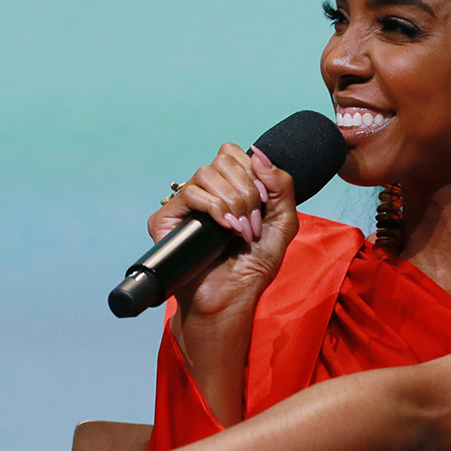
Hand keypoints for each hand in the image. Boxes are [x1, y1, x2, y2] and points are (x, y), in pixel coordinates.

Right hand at [148, 143, 298, 314]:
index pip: (234, 154)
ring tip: (239, 231)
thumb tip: (258, 153)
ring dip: (232, 202)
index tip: (264, 203)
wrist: (231, 297)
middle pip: (223, 160)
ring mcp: (186, 204)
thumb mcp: (283, 222)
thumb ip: (281, 185)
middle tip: (252, 224)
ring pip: (205, 173)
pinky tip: (224, 228)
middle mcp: (206, 192)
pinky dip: (213, 207)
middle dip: (246, 192)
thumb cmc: (254, 265)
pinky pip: (190, 193)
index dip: (252, 173)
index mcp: (230, 187)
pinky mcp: (167, 219)